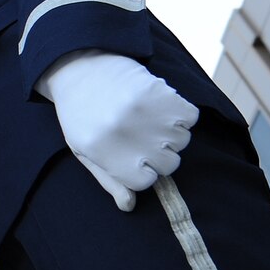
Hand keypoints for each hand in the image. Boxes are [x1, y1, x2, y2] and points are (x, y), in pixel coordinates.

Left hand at [36, 50, 196, 211]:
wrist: (78, 64)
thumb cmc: (81, 113)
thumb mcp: (84, 149)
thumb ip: (108, 179)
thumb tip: (129, 205)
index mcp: (102, 152)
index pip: (146, 182)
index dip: (144, 170)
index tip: (136, 156)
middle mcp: (123, 134)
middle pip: (169, 163)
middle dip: (160, 152)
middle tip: (143, 134)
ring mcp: (142, 112)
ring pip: (182, 141)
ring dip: (172, 132)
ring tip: (150, 117)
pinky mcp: (158, 90)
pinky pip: (190, 116)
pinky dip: (182, 113)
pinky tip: (161, 105)